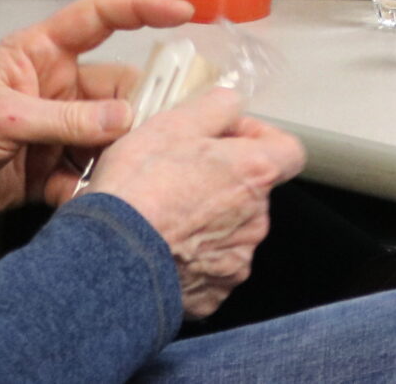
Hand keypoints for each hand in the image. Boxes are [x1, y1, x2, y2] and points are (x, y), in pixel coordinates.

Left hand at [0, 0, 192, 230]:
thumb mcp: (3, 119)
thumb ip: (65, 119)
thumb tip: (127, 118)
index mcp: (40, 53)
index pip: (100, 18)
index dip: (142, 9)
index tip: (183, 12)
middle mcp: (53, 87)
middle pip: (116, 90)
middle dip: (137, 112)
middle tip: (157, 133)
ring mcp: (52, 129)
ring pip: (106, 137)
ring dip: (111, 157)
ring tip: (114, 174)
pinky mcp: (46, 171)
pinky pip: (84, 176)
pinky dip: (85, 190)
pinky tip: (73, 199)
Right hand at [91, 86, 305, 318]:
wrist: (107, 257)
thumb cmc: (137, 192)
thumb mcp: (172, 124)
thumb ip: (214, 107)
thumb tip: (229, 103)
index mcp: (254, 173)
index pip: (288, 151)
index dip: (259, 138)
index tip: (228, 138)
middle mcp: (255, 219)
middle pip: (253, 191)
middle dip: (224, 180)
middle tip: (180, 174)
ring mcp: (236, 259)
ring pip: (231, 230)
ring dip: (208, 219)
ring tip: (165, 213)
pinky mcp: (214, 292)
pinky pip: (211, 266)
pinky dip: (193, 256)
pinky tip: (163, 244)